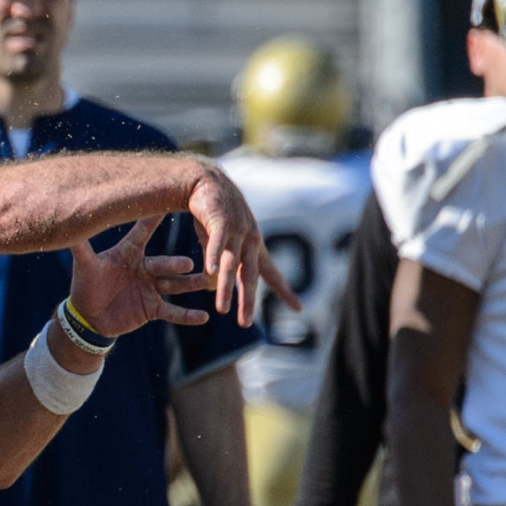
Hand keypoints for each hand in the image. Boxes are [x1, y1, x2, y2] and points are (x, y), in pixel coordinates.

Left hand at [65, 215, 211, 339]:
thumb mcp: (84, 266)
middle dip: (175, 265)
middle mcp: (144, 267)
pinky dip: (187, 315)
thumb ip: (81, 247)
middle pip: (163, 264)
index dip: (153, 220)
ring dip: (190, 284)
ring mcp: (151, 288)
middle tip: (187, 263)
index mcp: (129, 252)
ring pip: (175, 285)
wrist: (88, 317)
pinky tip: (204, 317)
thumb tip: (68, 223)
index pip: (143, 233)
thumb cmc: (85, 286)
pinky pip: (172, 312)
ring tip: (207, 282)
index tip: (169, 202)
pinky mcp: (152, 309)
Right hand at [186, 163, 302, 327]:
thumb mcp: (222, 242)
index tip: (299, 308)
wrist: (206, 180)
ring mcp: (236, 231)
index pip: (272, 273)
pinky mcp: (220, 221)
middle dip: (248, 301)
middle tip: (244, 324)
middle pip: (250, 276)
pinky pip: (216, 242)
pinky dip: (213, 256)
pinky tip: (209, 271)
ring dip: (226, 287)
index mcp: (253, 247)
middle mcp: (249, 241)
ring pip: (231, 264)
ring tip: (223, 310)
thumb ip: (221, 262)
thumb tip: (213, 283)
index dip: (285, 290)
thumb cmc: (215, 214)